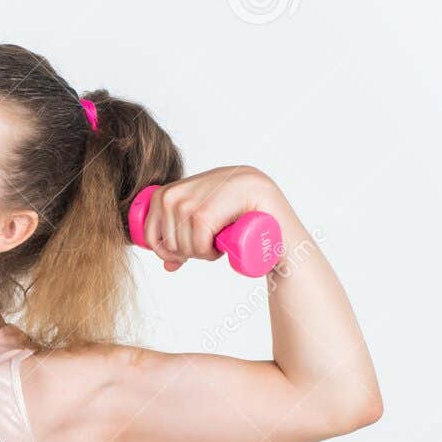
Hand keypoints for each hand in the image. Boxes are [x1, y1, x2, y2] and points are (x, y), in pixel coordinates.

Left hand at [137, 165, 278, 271]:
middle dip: (182, 251)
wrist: (287, 240)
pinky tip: (223, 247)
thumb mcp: (211, 235)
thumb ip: (188, 241)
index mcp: (194, 182)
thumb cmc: (249, 239)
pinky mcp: (227, 197)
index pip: (154, 208)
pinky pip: (199, 233)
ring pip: (182, 233)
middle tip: (208, 250)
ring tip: (218, 246)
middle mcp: (203, 178)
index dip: (159, 240)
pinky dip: (207, 251)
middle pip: (166, 225)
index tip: (179, 255)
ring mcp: (215, 185)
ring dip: (198, 253)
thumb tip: (166, 263)